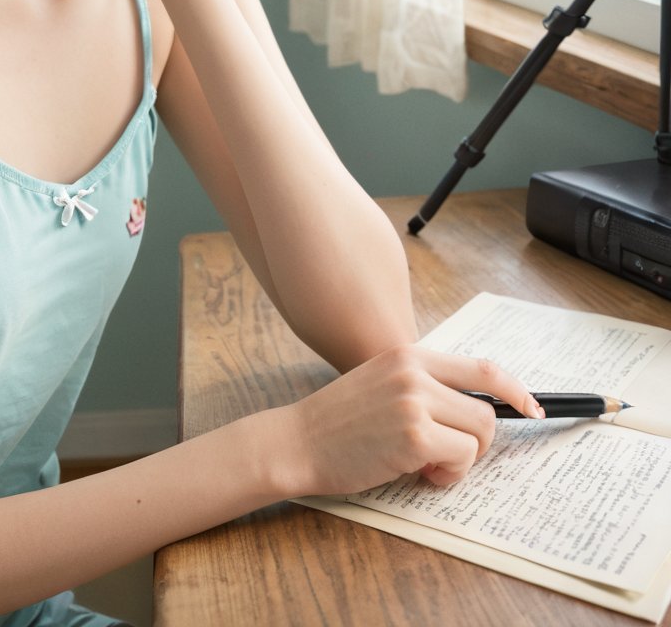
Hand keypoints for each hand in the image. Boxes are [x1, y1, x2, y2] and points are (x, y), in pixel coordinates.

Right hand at [286, 345, 543, 496]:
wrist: (299, 441)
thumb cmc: (341, 423)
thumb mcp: (383, 384)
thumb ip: (424, 387)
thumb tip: (476, 410)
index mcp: (410, 355)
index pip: (482, 366)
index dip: (515, 389)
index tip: (532, 407)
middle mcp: (415, 371)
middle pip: (486, 410)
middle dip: (476, 443)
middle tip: (444, 457)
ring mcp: (414, 401)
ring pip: (479, 435)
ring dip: (461, 461)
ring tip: (424, 465)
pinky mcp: (413, 435)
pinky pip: (462, 458)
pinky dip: (448, 475)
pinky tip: (416, 473)